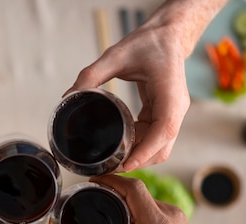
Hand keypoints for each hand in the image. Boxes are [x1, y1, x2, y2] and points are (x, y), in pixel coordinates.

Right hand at [56, 174, 214, 223]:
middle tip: (93, 196)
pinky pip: (155, 209)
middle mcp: (169, 215)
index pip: (132, 187)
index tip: (92, 181)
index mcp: (156, 223)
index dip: (110, 179)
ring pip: (146, 200)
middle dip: (114, 190)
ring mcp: (176, 219)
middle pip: (137, 191)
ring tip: (106, 209)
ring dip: (127, 202)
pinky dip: (138, 211)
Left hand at [67, 23, 189, 170]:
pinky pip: (156, 138)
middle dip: (139, 160)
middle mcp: (176, 107)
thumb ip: (91, 74)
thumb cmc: (148, 43)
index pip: (164, 130)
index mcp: (170, 93)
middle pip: (163, 147)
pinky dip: (140, 146)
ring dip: (139, 156)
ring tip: (113, 160)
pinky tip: (122, 145)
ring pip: (161, 147)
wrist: (167, 35)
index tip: (127, 164)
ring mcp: (174, 113)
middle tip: (110, 167)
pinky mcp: (166, 114)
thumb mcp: (116, 55)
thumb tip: (68, 96)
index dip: (146, 151)